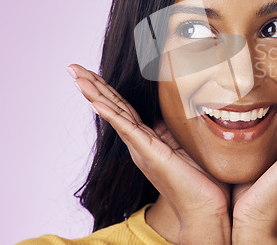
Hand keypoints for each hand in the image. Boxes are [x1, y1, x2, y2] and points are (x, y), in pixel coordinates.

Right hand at [67, 64, 231, 243]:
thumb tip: (172, 113)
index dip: (107, 89)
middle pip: (113, 107)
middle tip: (73, 68)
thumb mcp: (185, 145)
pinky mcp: (151, 153)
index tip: (92, 73)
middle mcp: (139, 142)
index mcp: (147, 139)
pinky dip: (112, 115)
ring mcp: (142, 148)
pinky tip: (97, 102)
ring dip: (96, 94)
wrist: (203, 208)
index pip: (123, 108)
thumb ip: (173, 130)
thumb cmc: (198, 179)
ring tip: (78, 78)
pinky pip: (128, 130)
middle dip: (93, 85)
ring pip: (116, 114)